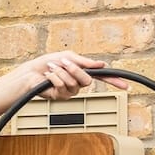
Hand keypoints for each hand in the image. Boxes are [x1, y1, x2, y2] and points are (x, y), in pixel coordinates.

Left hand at [0, 51, 128, 121]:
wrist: (28, 74)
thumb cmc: (45, 64)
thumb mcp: (66, 57)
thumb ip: (83, 61)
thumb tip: (101, 63)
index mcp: (81, 72)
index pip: (102, 78)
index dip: (114, 81)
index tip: (127, 85)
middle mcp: (77, 84)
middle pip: (87, 80)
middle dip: (75, 69)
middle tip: (63, 62)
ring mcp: (69, 92)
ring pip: (74, 84)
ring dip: (61, 72)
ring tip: (51, 69)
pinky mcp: (59, 98)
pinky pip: (63, 87)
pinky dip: (54, 78)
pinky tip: (47, 77)